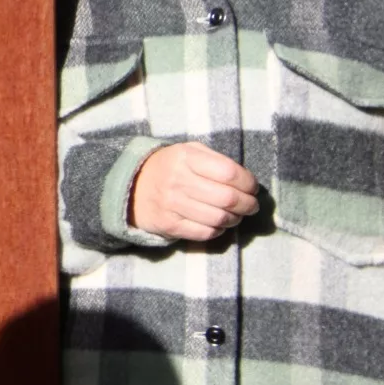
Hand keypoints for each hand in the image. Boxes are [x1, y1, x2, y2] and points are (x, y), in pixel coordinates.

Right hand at [130, 142, 258, 240]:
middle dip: (248, 204)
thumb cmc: (170, 167)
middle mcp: (178, 180)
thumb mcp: (188, 152)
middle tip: (252, 205)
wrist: (131, 187)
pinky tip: (219, 223)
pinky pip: (206, 233)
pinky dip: (219, 230)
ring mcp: (172, 204)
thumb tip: (246, 180)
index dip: (248, 182)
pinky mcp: (169, 225)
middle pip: (228, 198)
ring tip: (237, 215)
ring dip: (236, 219)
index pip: (229, 172)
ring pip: (220, 218)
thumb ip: (216, 160)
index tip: (252, 187)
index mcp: (185, 158)